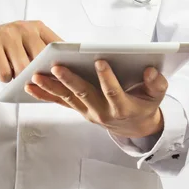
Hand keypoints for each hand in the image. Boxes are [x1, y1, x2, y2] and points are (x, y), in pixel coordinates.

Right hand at [0, 21, 62, 82]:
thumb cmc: (12, 47)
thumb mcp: (30, 44)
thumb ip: (46, 53)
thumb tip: (64, 72)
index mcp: (39, 27)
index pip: (57, 46)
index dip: (61, 62)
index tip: (62, 75)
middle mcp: (24, 27)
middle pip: (40, 59)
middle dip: (39, 74)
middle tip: (35, 80)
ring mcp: (7, 34)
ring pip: (22, 67)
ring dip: (20, 78)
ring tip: (17, 75)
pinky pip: (5, 72)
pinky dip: (6, 78)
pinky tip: (5, 74)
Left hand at [25, 61, 167, 138]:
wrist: (135, 127)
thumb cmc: (145, 105)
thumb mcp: (157, 96)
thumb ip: (157, 83)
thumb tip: (150, 71)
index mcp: (122, 107)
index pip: (113, 92)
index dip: (107, 77)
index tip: (100, 61)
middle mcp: (102, 112)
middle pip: (84, 94)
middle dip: (70, 80)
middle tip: (58, 67)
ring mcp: (88, 112)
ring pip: (68, 98)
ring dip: (51, 87)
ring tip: (37, 76)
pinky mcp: (80, 110)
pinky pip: (60, 103)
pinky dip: (45, 95)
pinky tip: (31, 86)